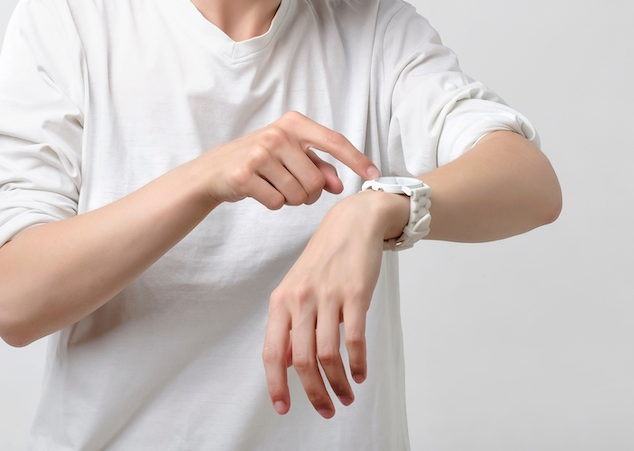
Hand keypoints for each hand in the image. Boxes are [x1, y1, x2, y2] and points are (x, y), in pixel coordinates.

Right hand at [196, 111, 379, 209]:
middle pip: (316, 181)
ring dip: (290, 199)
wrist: (216, 169)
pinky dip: (273, 203)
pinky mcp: (245, 174)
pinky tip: (260, 191)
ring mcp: (260, 153)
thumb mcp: (291, 156)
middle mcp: (278, 134)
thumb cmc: (261, 161)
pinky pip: (278, 203)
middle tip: (292, 186)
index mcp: (294, 123)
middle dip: (308, 193)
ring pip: (298, 195)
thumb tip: (339, 185)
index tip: (374, 174)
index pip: (334, 141)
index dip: (356, 159)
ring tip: (274, 185)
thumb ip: (318, 167)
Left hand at [262, 190, 407, 417]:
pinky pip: (354, 339)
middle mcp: (300, 299)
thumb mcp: (298, 289)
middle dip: (314, 393)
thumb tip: (288, 364)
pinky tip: (360, 374)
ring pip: (328, 355)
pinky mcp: (355, 294)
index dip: (276, 384)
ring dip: (338, 384)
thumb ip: (292, 324)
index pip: (273, 352)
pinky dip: (357, 363)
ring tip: (346, 397)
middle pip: (302, 361)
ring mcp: (328, 296)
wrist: (352, 224)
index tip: (283, 408)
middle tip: (326, 410)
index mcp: (281, 301)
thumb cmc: (324, 260)